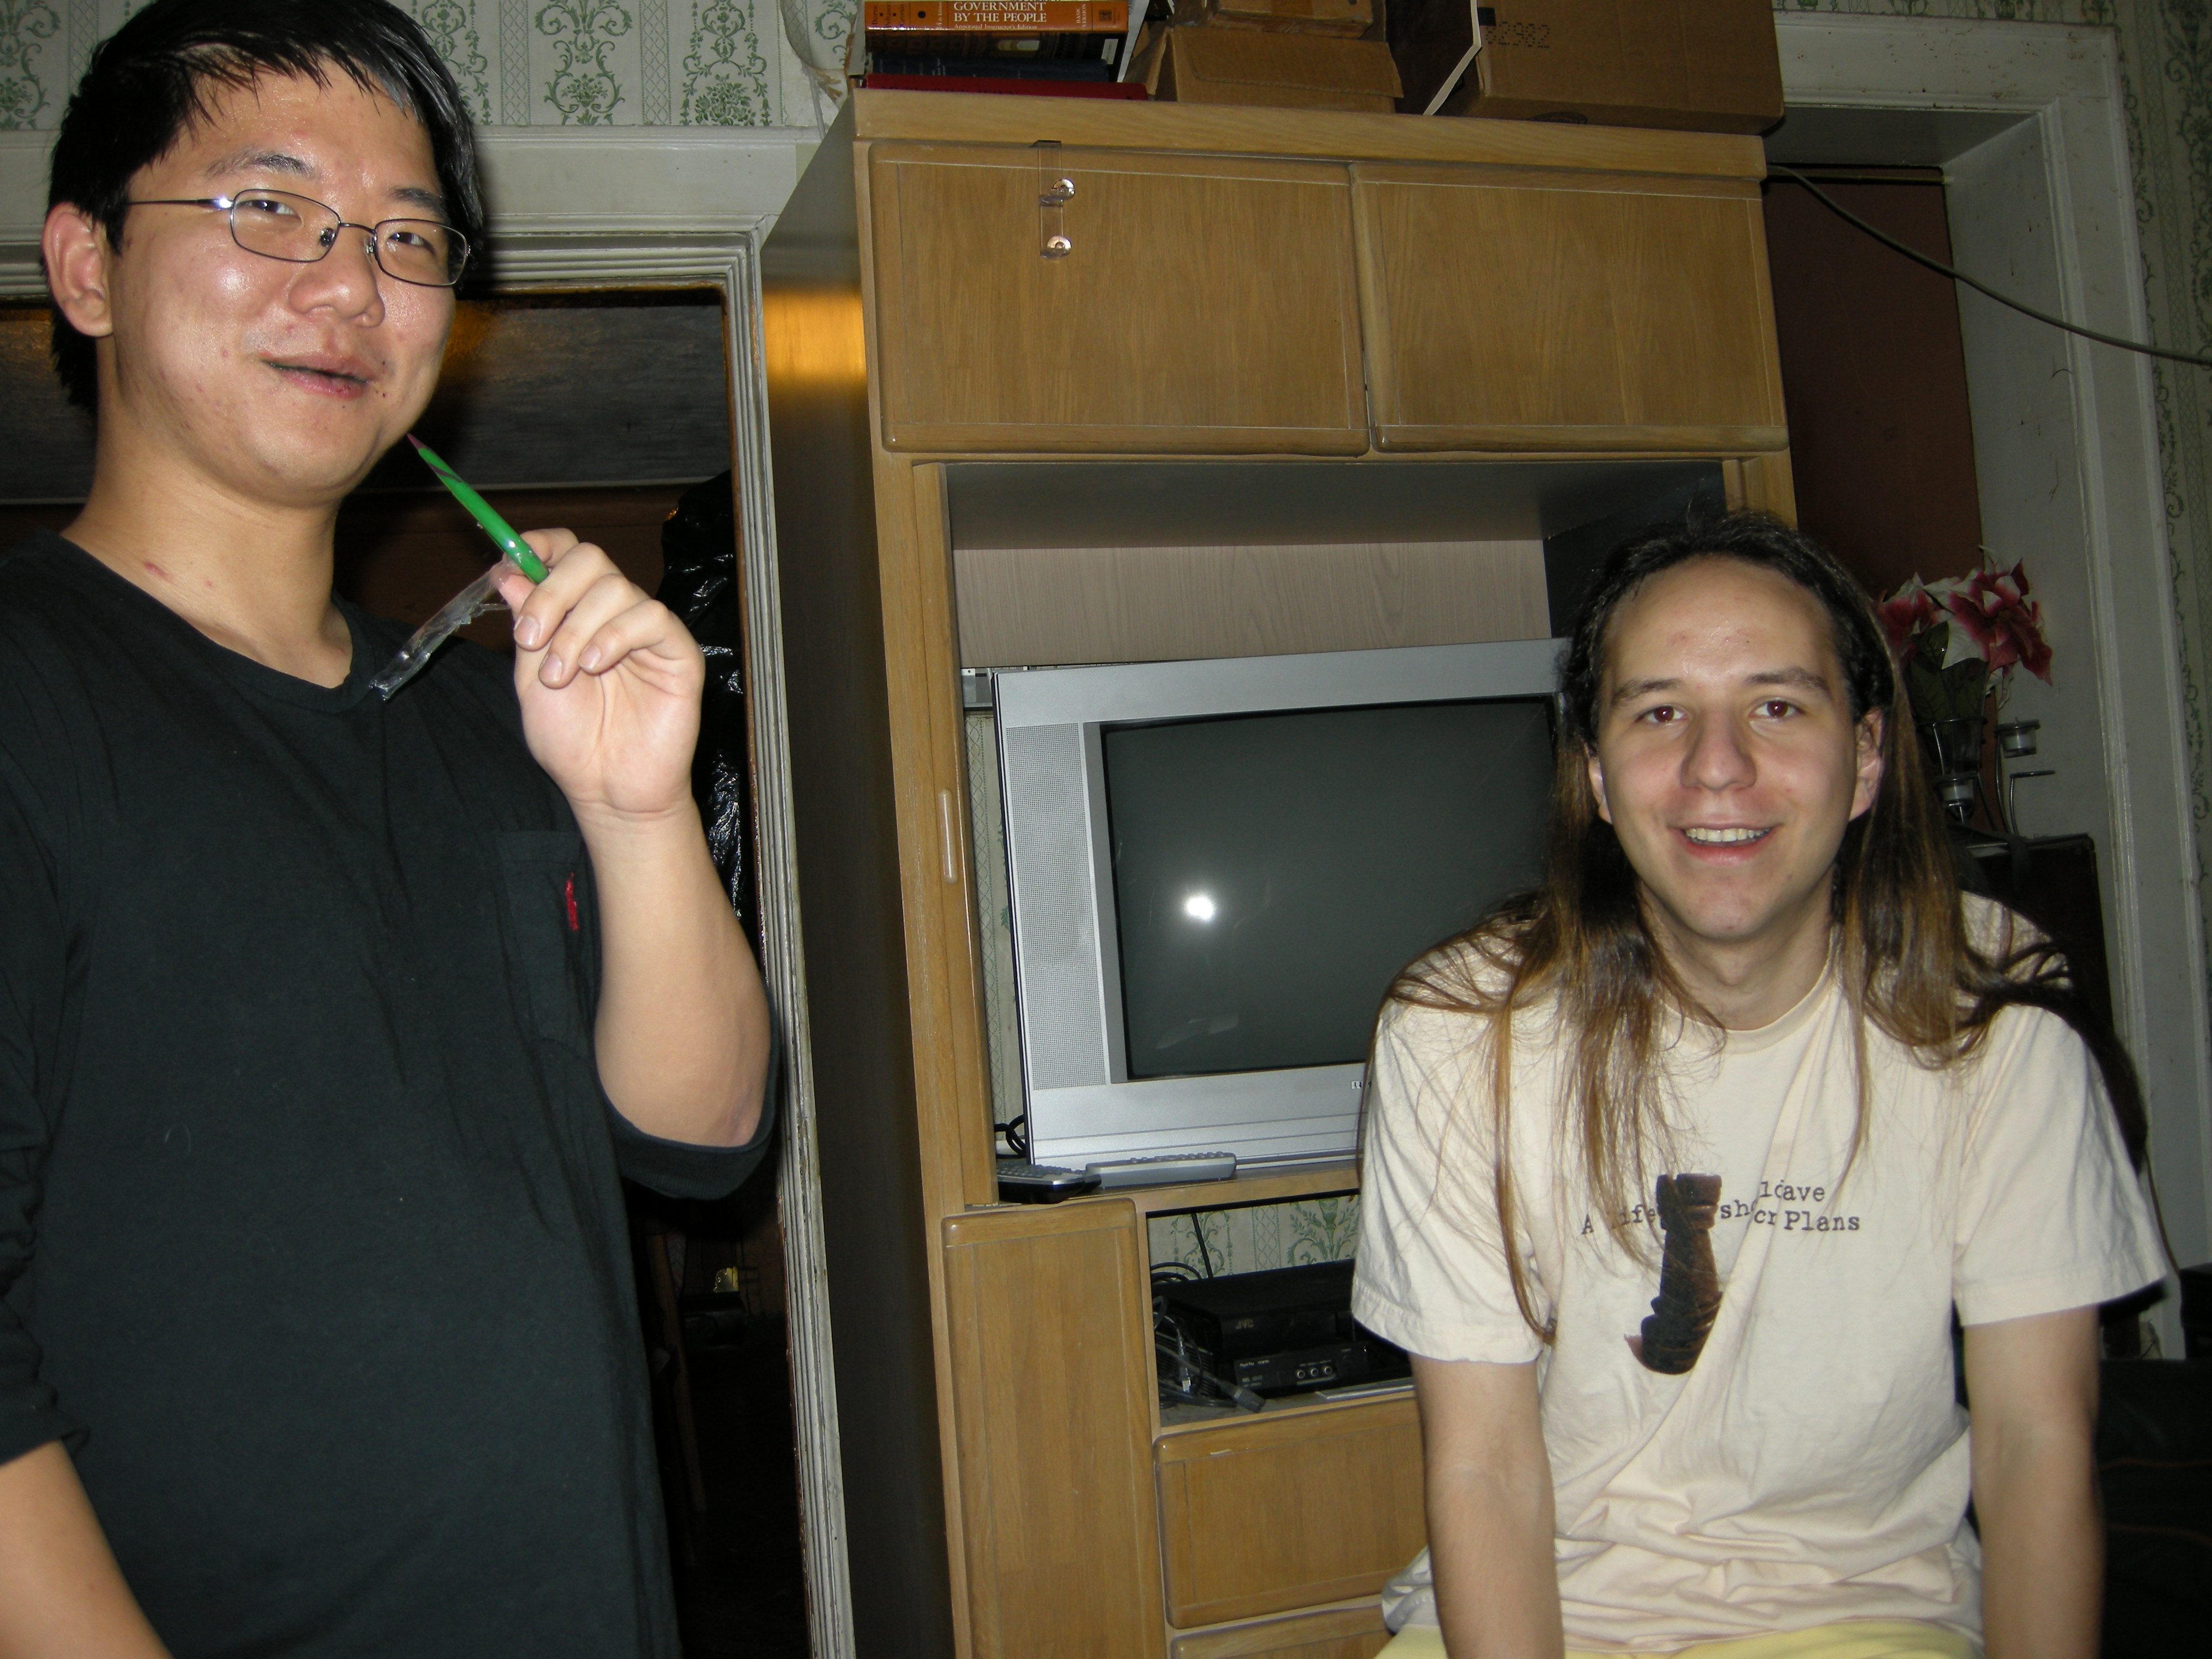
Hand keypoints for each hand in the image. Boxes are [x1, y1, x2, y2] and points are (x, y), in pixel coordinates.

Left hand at [494, 531, 702, 824]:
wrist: (607, 788)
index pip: (566, 553)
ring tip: (562, 674)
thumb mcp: (529, 678)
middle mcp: (612, 614)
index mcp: (576, 613)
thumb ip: (526, 623)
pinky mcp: (678, 651)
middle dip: (551, 592)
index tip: (511, 564)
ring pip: (616, 587)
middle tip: (531, 638)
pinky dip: (614, 636)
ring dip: (576, 628)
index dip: (540, 546)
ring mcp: (646, 631)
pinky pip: (650, 616)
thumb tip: (509, 569)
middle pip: (589, 558)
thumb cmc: (572, 742)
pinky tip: (597, 667)